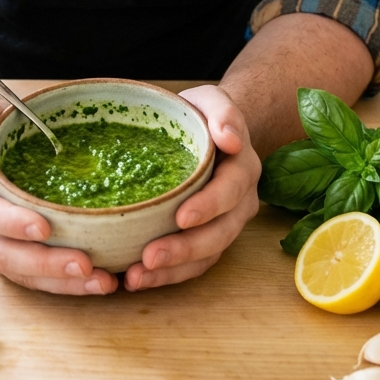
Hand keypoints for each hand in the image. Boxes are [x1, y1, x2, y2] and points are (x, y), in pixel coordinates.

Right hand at [0, 98, 118, 295]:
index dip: (9, 222)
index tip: (43, 227)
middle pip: (2, 253)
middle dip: (43, 263)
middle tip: (85, 264)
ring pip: (19, 273)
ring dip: (59, 282)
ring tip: (101, 281)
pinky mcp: (6, 257)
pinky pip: (32, 277)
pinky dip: (63, 283)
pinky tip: (97, 282)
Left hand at [123, 84, 260, 291]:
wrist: (206, 133)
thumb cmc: (202, 115)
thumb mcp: (211, 100)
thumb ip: (223, 111)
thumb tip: (230, 138)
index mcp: (242, 169)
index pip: (230, 190)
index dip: (208, 206)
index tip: (181, 217)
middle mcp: (240, 203)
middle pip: (220, 233)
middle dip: (185, 249)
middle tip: (149, 257)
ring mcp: (225, 225)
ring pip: (206, 256)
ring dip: (173, 270)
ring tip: (136, 277)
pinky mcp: (207, 240)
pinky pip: (192, 265)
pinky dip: (167, 275)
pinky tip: (136, 279)